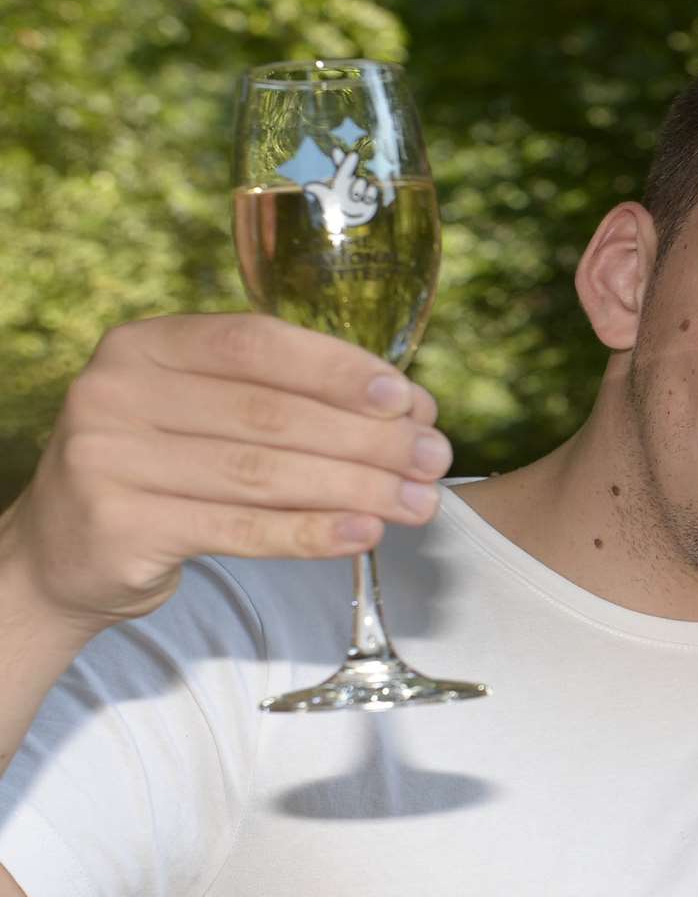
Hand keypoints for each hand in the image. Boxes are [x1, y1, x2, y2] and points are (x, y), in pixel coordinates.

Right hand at [0, 314, 449, 632]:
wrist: (65, 551)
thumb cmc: (164, 470)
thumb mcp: (202, 411)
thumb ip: (284, 398)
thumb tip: (406, 410)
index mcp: (145, 344)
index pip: (258, 344)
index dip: (341, 370)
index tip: (408, 399)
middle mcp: (117, 392)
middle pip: (272, 415)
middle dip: (368, 439)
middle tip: (434, 460)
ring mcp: (110, 459)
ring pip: (265, 474)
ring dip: (357, 489)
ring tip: (418, 502)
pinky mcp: (121, 527)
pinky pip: (240, 529)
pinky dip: (312, 532)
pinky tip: (365, 532)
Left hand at [303, 148, 379, 229]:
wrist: (349, 224)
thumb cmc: (336, 210)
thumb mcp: (326, 200)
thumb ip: (320, 191)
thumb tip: (307, 186)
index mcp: (340, 181)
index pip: (340, 167)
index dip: (339, 157)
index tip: (336, 149)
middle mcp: (350, 182)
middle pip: (352, 169)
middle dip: (350, 162)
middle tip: (352, 155)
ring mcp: (362, 188)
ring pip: (362, 180)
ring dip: (358, 188)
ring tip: (355, 198)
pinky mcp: (370, 196)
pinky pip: (372, 189)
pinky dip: (369, 194)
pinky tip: (366, 200)